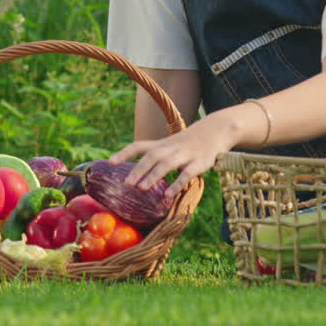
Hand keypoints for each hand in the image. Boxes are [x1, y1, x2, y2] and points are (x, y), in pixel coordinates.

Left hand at [108, 112, 239, 199]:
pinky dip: (177, 184)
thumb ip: (153, 156)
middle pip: (151, 157)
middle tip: (126, 183)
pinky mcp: (199, 163)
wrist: (215, 130)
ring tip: (142, 188)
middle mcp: (170, 148)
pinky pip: (187, 174)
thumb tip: (135, 174)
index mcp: (161, 145)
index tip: (110, 163)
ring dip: (153, 175)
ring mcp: (184, 155)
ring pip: (166, 164)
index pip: (138, 146)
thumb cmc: (187, 143)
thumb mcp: (168, 145)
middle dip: (138, 169)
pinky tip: (168, 195)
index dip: (124, 153)